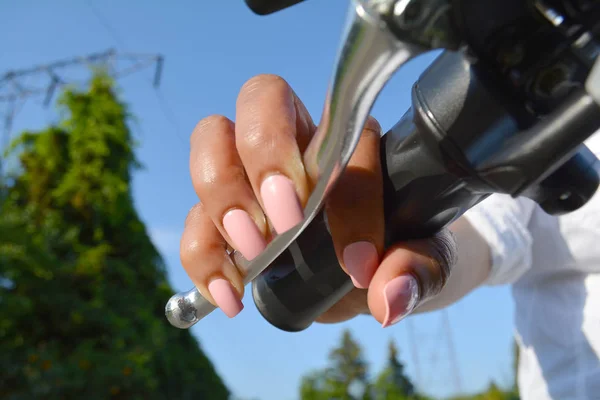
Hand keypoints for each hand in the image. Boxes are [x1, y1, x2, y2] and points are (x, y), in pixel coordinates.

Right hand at [180, 74, 457, 326]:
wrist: (362, 272)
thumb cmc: (394, 247)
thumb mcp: (422, 259)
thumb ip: (417, 269)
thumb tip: (389, 296)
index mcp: (350, 138)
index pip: (344, 142)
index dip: (349, 202)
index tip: (359, 263)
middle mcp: (294, 141)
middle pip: (260, 97)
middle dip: (266, 156)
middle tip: (285, 223)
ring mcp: (250, 175)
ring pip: (210, 140)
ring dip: (224, 197)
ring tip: (254, 253)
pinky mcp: (222, 217)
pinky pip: (194, 220)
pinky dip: (202, 256)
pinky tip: (231, 293)